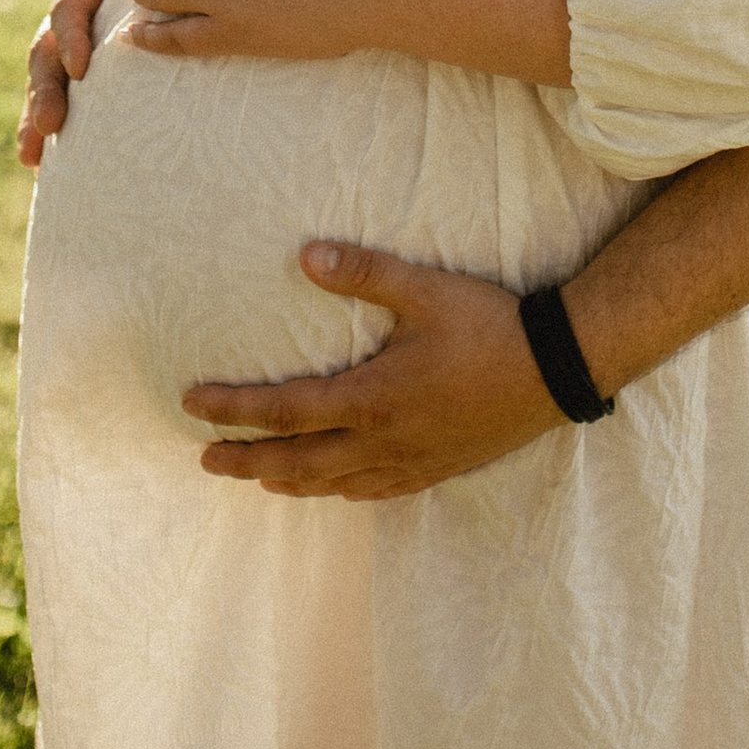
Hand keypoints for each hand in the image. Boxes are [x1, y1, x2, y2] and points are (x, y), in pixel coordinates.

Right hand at [15, 0, 181, 164]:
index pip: (71, 4)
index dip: (72, 35)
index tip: (81, 68)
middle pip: (50, 47)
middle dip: (44, 88)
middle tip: (47, 128)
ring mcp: (86, 23)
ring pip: (54, 70)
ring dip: (39, 108)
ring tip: (31, 155)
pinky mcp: (99, 41)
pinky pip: (77, 81)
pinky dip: (65, 113)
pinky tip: (47, 157)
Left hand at [183, 241, 563, 498]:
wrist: (555, 371)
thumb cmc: (489, 325)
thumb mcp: (425, 290)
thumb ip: (364, 272)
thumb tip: (306, 255)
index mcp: (371, 398)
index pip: (284, 410)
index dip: (234, 409)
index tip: (192, 404)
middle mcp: (382, 441)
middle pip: (295, 461)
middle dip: (245, 460)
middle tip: (204, 457)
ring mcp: (408, 462)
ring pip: (331, 484)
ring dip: (285, 481)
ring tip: (255, 477)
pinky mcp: (434, 470)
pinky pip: (372, 492)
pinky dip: (337, 492)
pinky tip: (331, 487)